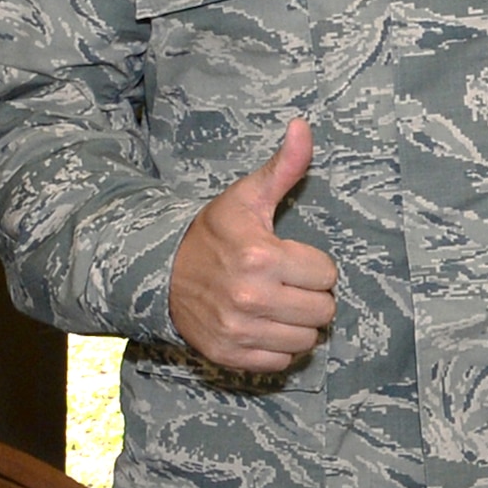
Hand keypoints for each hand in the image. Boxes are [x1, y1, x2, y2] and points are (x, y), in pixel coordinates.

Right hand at [168, 119, 337, 372]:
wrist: (161, 271)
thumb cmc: (213, 233)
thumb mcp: (246, 197)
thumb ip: (283, 167)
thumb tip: (304, 127)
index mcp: (260, 256)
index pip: (326, 274)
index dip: (312, 264)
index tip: (289, 258)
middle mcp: (251, 298)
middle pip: (323, 310)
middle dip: (310, 294)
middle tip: (287, 282)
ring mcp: (240, 331)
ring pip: (307, 339)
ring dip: (297, 322)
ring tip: (277, 303)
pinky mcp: (231, 355)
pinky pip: (282, 361)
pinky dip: (278, 346)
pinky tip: (263, 324)